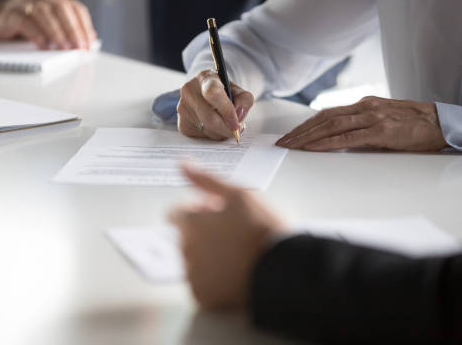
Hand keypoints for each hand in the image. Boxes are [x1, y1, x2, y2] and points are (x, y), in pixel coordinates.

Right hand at [0, 0, 96, 49]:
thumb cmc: (31, 23)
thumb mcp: (52, 23)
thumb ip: (70, 28)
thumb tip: (90, 40)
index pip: (76, 8)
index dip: (85, 26)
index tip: (89, 44)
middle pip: (62, 9)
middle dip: (73, 29)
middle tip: (78, 47)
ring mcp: (25, 3)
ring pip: (44, 13)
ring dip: (56, 32)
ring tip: (63, 48)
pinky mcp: (11, 14)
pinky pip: (25, 22)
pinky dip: (37, 35)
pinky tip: (44, 46)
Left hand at [168, 164, 286, 309]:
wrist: (284, 271)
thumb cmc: (263, 229)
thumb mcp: (239, 195)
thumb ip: (206, 180)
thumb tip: (181, 163)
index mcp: (191, 223)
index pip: (176, 213)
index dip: (198, 210)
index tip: (219, 213)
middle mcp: (186, 250)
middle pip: (186, 236)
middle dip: (203, 232)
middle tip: (234, 233)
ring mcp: (194, 276)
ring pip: (193, 260)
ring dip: (207, 255)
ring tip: (238, 254)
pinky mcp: (203, 297)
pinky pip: (202, 284)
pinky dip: (214, 279)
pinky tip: (236, 272)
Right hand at [177, 69, 253, 139]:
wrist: (205, 95)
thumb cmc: (224, 93)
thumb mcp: (238, 90)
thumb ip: (244, 100)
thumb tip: (238, 116)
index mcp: (205, 78)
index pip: (213, 94)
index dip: (226, 111)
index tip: (236, 123)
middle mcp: (189, 91)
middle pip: (210, 118)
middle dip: (227, 128)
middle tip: (237, 129)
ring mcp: (183, 108)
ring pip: (208, 130)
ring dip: (222, 132)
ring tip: (225, 123)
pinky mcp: (182, 124)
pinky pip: (202, 137)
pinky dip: (213, 135)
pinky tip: (214, 126)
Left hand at [276, 96, 448, 151]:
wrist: (442, 124)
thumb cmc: (413, 126)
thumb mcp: (383, 122)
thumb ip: (362, 127)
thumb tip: (338, 140)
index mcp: (364, 104)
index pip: (327, 113)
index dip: (306, 124)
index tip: (290, 135)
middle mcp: (364, 107)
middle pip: (323, 118)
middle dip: (300, 131)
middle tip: (282, 142)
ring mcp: (372, 117)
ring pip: (331, 125)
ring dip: (307, 137)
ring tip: (291, 146)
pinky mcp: (381, 131)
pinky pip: (347, 137)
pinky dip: (327, 142)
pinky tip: (313, 148)